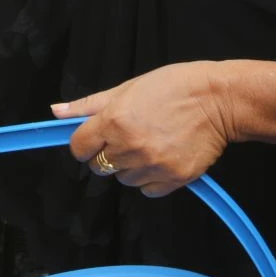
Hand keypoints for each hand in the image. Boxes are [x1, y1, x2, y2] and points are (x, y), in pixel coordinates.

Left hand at [52, 62, 235, 197]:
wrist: (219, 99)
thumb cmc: (174, 86)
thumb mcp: (127, 87)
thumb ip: (89, 104)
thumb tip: (56, 112)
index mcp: (114, 120)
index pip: (79, 148)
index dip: (85, 144)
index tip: (95, 139)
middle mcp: (129, 146)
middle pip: (100, 166)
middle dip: (108, 154)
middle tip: (129, 136)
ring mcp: (152, 165)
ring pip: (124, 179)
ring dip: (131, 167)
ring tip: (151, 144)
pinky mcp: (173, 179)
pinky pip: (148, 190)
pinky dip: (151, 179)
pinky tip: (163, 157)